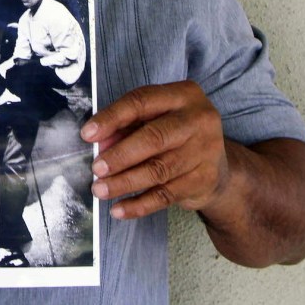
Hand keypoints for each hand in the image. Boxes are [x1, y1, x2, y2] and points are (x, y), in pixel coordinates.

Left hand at [80, 81, 228, 219]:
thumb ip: (126, 126)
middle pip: (154, 137)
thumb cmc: (174, 135)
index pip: (141, 101)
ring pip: (158, 170)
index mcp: (183, 95)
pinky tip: (119, 209)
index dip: (112, 118)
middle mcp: (199, 119)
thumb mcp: (153, 119)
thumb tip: (98, 143)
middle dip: (120, 155)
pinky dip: (139, 204)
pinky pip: (165, 195)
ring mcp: (206, 151)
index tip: (87, 134)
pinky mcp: (205, 180)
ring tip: (100, 190)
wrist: (217, 166)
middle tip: (96, 168)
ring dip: (124, 182)